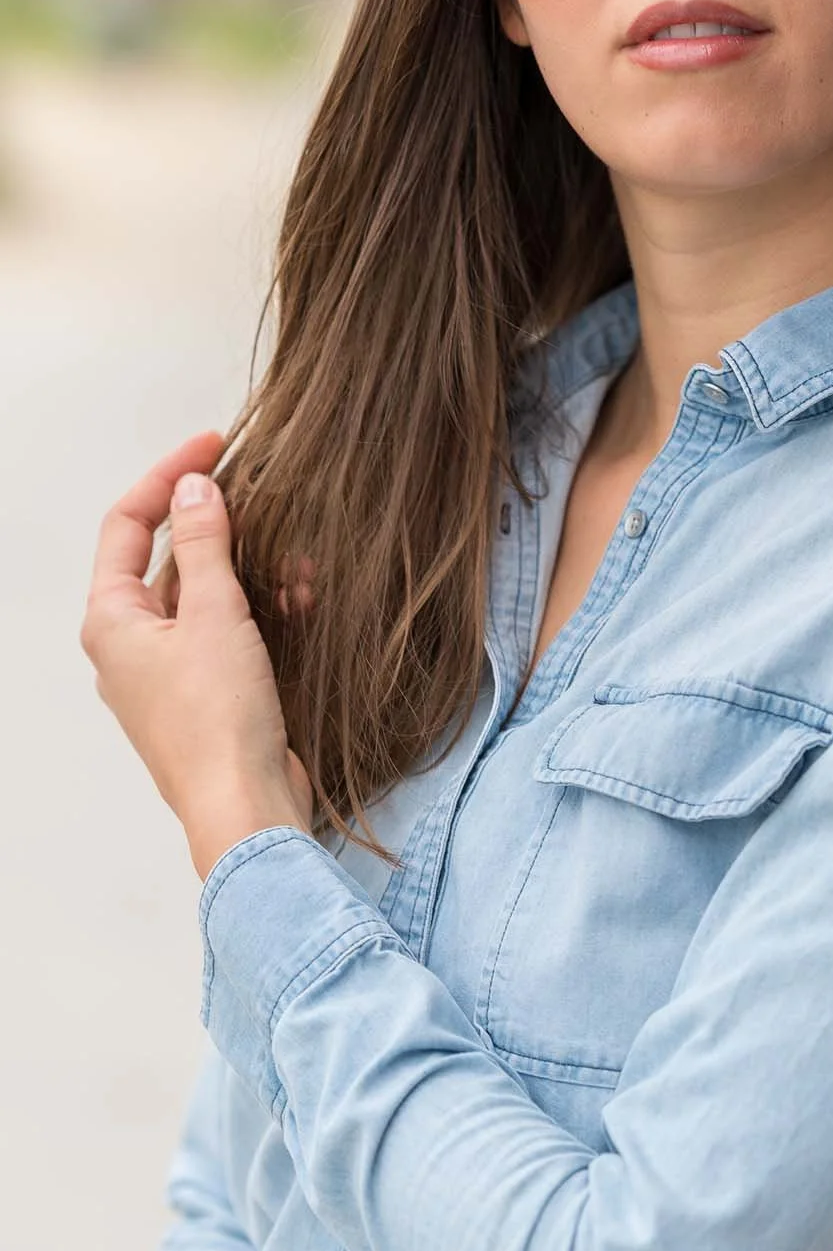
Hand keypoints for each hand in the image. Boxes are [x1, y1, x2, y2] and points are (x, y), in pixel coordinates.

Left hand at [81, 430, 313, 882]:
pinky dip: (261, 610)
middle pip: (168, 559)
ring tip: (300, 561)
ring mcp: (168, 672)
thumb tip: (194, 488)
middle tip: (265, 494)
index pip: (126, 524)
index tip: (214, 444)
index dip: (168, 476)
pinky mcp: (207, 695)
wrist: (245, 806)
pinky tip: (302, 599)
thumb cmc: (217, 720)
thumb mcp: (213, 614)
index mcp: (112, 620)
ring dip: (251, 571)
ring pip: (206, 595)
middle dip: (221, 527)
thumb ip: (203, 544)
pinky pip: (229, 632)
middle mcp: (130, 645)